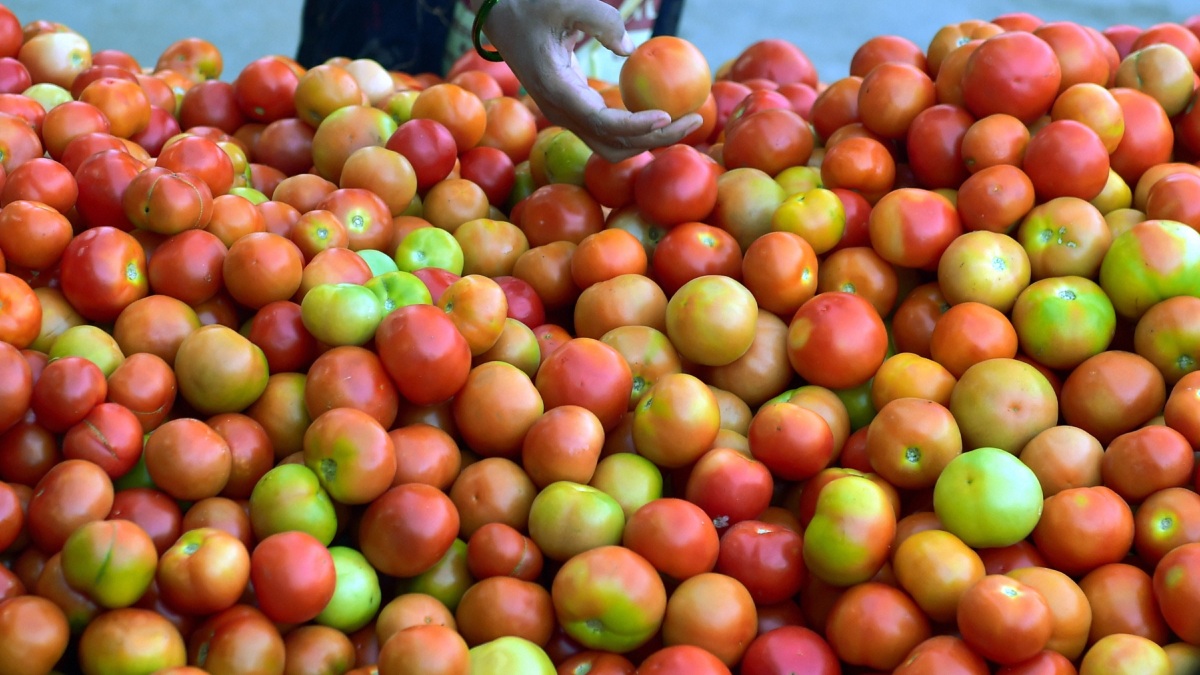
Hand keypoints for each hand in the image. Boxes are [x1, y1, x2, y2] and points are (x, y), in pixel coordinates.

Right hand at [478, 0, 703, 161]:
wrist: (501, 18)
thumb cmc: (531, 5)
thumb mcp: (563, 1)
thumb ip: (598, 19)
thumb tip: (629, 49)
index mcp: (556, 90)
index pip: (600, 122)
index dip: (635, 125)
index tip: (666, 115)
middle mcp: (560, 112)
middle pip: (613, 144)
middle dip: (656, 139)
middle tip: (696, 119)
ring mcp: (566, 115)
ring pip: (612, 145)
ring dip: (650, 140)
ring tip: (688, 120)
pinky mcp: (574, 110)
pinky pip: (609, 132)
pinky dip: (638, 130)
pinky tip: (665, 113)